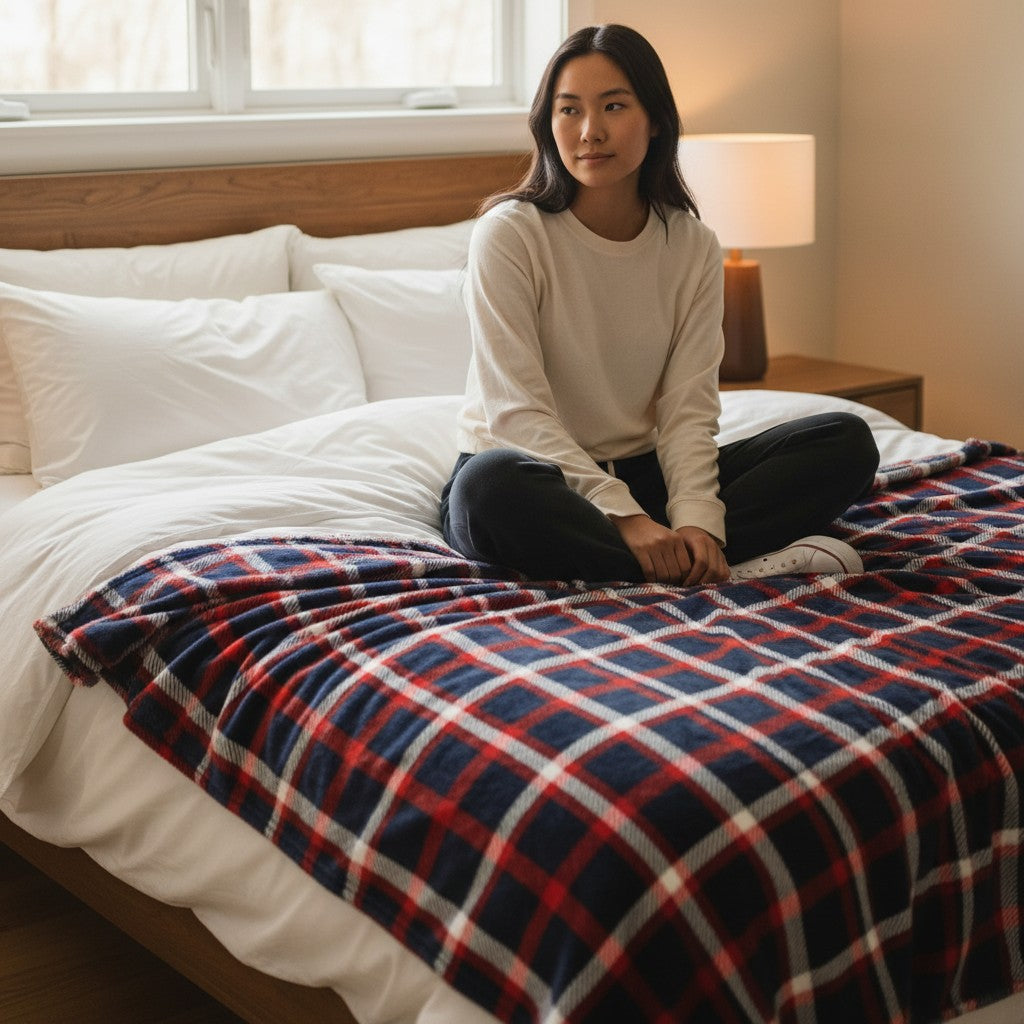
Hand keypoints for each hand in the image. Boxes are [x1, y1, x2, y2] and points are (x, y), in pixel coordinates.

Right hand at [610, 516, 727, 585]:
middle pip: (675, 573)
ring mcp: (653, 546)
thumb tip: (684, 576)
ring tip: (659, 583)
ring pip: (663, 574)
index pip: (686, 566)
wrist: (633, 521)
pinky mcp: (640, 550)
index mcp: (677, 539)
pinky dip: (650, 579)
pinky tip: (650, 579)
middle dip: (672, 582)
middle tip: (668, 585)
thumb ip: (677, 552)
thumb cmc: (652, 532)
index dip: (684, 578)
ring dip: (661, 583)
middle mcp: (667, 542)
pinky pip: (649, 571)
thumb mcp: (669, 537)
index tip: (679, 582)